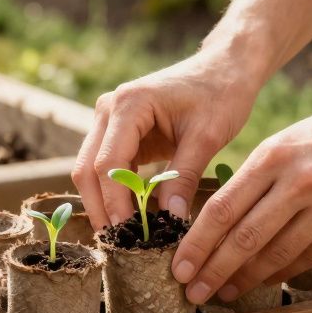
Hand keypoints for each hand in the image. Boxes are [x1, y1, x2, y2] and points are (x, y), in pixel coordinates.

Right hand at [72, 51, 259, 228]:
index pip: (107, 164)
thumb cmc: (220, 94)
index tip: (130, 235)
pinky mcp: (117, 131)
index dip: (115, 203)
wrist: (224, 68)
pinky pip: (106, 167)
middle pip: (87, 169)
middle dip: (100, 209)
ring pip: (90, 170)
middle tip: (119, 244)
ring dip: (103, 203)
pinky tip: (130, 217)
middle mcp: (108, 109)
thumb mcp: (207, 136)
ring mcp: (108, 119)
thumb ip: (184, 177)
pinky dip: (114, 193)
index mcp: (128, 104)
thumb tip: (170, 221)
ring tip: (123, 236)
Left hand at [172, 91, 311, 303]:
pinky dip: (282, 273)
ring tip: (223, 293)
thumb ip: (255, 176)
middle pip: (243, 238)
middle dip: (212, 270)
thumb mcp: (287, 141)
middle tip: (191, 292)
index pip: (221, 209)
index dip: (196, 244)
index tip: (178, 267)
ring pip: (275, 254)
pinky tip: (263, 282)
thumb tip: (218, 220)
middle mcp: (298, 181)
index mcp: (272, 156)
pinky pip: (309, 257)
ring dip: (245, 279)